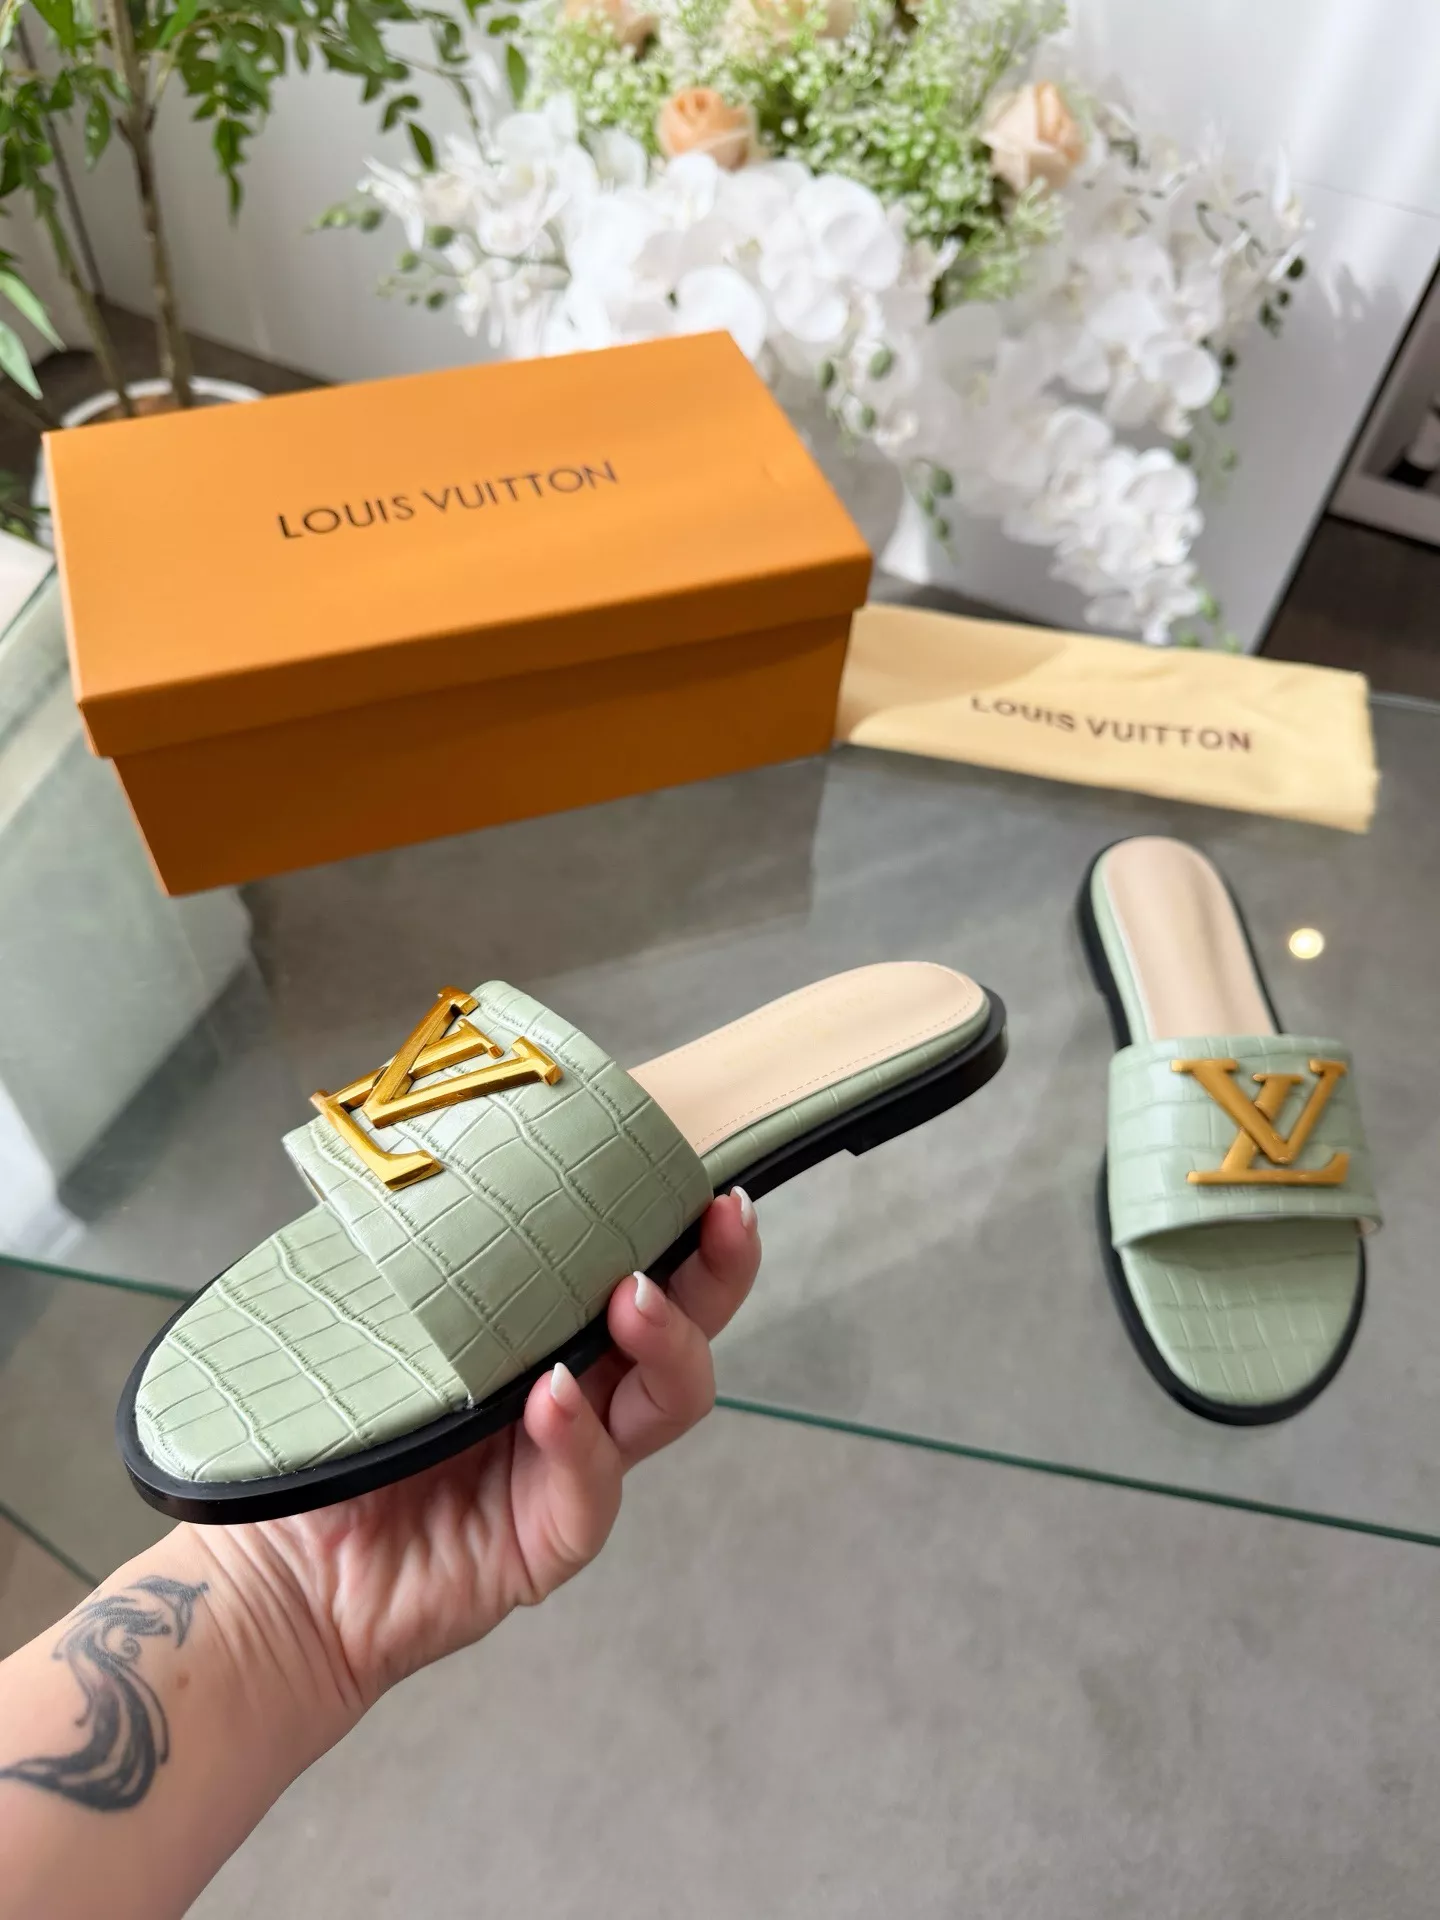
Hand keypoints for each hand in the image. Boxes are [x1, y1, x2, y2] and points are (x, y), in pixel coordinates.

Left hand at [198, 1191, 759, 1724]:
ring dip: (664, 1344)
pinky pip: (588, 1490)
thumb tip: (431, 1146)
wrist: (266, 1563)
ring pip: (665, 1405)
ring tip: (631, 1300)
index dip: (686, 1233)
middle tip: (717, 1222)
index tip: (709, 1184)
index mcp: (544, 1336)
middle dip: (716, 1275)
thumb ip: (416, 1251)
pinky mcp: (545, 1542)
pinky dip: (579, 1440)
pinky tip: (553, 1399)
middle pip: (683, 1334)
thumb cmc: (319, 1430)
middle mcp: (576, 1397)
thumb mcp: (368, 1317)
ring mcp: (568, 1471)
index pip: (639, 1274)